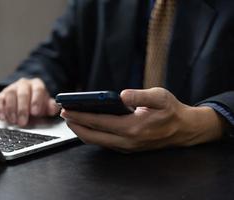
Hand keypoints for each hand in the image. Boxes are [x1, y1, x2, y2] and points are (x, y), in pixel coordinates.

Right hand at [0, 78, 59, 125]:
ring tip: (14, 121)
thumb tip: (53, 109)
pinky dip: (1, 109)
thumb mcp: (46, 105)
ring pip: (10, 95)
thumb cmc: (37, 103)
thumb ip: (51, 107)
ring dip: (11, 110)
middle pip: (23, 94)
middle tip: (23, 121)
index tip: (35, 112)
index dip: (36, 101)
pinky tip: (4, 118)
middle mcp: (24, 84)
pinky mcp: (2, 94)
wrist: (26, 99)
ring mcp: (12, 88)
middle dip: (22, 109)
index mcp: (37, 85)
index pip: (38, 89)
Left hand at [61, 88, 224, 151]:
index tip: (67, 109)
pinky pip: (104, 143)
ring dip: (82, 131)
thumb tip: (122, 95)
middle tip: (64, 114)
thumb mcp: (160, 97)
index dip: (80, 115)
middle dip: (75, 125)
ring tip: (72, 120)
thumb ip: (140, 95)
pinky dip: (92, 135)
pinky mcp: (127, 148)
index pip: (98, 122)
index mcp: (132, 127)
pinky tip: (88, 126)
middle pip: (92, 135)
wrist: (183, 130)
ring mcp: (126, 147)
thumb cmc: (171, 111)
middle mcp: (126, 140)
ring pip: (97, 141)